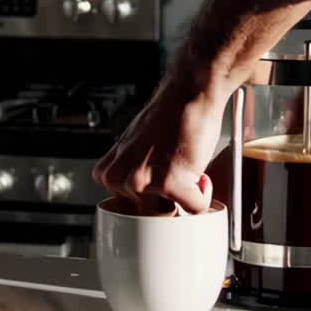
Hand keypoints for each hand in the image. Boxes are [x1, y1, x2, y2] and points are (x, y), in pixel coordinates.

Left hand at [92, 76, 224, 214]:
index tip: (160, 191)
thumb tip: (144, 207)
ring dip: (186, 196)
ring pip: (171, 214)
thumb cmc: (168, 117)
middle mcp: (120, 179)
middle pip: (149, 217)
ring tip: (186, 170)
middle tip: (177, 179)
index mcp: (107, 174)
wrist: (188, 93)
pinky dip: (203, 195)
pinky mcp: (169, 182)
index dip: (151, 200)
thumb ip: (132, 177)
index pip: (128, 211)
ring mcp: (142, 182)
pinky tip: (199, 174)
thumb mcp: (134, 151)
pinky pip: (194, 208)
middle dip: (168, 202)